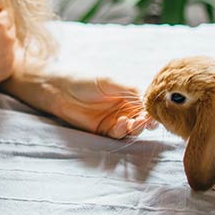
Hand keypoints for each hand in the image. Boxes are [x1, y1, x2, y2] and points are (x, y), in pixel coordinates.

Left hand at [12, 73, 153, 138]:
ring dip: (136, 128)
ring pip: (131, 129)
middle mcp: (123, 109)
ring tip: (135, 122)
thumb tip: (148, 99)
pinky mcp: (102, 130)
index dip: (151, 109)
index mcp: (127, 95)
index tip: (155, 111)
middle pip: (141, 119)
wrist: (59, 90)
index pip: (144, 104)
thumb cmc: (84, 80)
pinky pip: (116, 134)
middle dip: (146, 121)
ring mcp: (113, 120)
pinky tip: (122, 124)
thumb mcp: (109, 81)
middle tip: (147, 120)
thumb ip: (129, 90)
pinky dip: (122, 131)